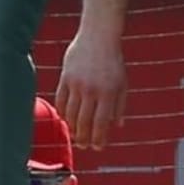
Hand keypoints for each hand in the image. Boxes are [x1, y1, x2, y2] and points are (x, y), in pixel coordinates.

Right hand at [55, 32, 127, 149]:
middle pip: (84, 121)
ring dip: (73, 127)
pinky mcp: (64, 77)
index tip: (97, 147)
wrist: (98, 37)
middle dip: (84, 137)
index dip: (98, 137)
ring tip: (76, 135)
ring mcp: (76, 84)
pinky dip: (63, 112)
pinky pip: (61, 100)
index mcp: (108, 92)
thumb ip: (119, 105)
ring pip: (71, 113)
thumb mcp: (122, 83)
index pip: (101, 122)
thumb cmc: (114, 61)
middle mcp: (91, 90)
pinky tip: (66, 119)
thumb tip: (117, 125)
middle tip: (84, 146)